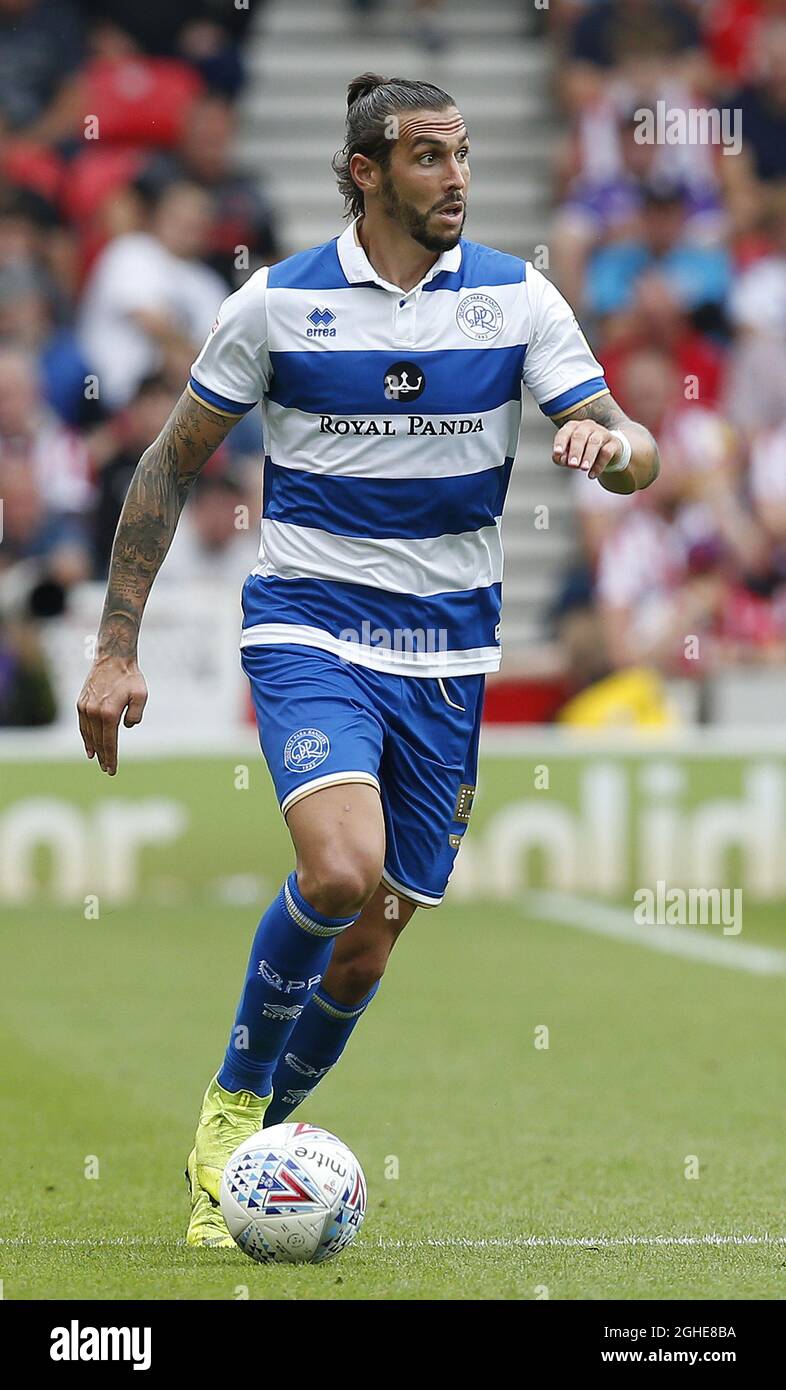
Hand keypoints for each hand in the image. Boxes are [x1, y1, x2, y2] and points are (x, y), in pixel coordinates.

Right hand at [77, 656, 147, 775]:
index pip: (109, 743)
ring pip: (88, 735)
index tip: (112, 770)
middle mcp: (93, 712)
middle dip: (103, 757)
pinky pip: (82, 725)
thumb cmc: (130, 678)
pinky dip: (85, 737)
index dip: (111, 758)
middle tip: (107, 770)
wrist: (112, 658)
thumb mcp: (141, 696)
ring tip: (98, 760)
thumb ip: (136, 715)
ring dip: (93, 749)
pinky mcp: (81, 703)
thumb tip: (126, 727)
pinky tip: (89, 746)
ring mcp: (85, 708)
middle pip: (98, 742)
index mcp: (109, 713)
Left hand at [552, 419, 622, 480]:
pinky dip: (599, 464)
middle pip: (579, 436)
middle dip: (575, 451)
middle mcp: (587, 427)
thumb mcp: (570, 455)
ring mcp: (601, 433)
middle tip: (572, 465)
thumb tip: (561, 459)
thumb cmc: (583, 452)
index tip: (557, 453)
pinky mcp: (614, 443)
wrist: (608, 453)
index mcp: (573, 427)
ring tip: (583, 469)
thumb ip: (562, 458)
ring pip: (594, 442)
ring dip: (588, 456)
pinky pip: (607, 452)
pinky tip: (592, 475)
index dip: (560, 443)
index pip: (564, 433)